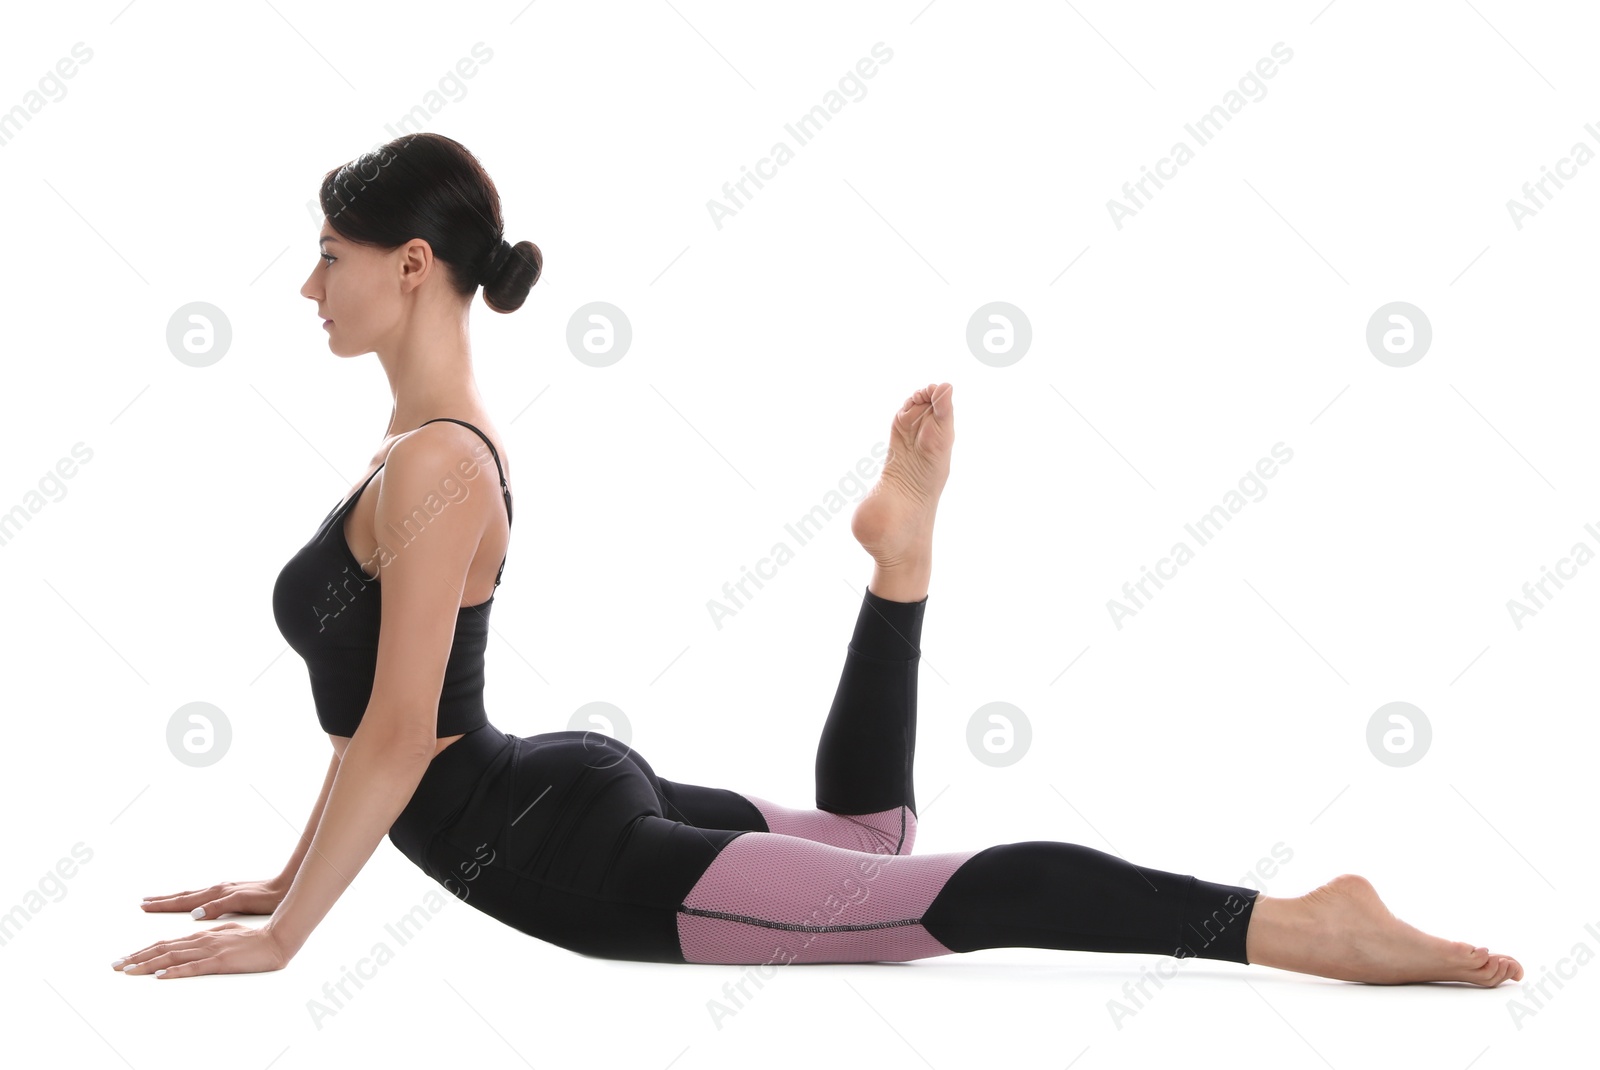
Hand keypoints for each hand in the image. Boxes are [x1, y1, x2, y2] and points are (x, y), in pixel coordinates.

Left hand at [112, 921, 289, 978]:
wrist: (277, 939)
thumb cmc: (256, 938)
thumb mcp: (229, 932)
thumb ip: (210, 933)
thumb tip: (193, 933)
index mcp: (203, 934)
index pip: (167, 943)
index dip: (144, 950)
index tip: (126, 958)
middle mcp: (201, 939)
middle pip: (163, 948)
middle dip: (136, 957)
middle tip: (115, 965)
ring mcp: (210, 950)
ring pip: (172, 957)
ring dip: (147, 964)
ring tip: (128, 971)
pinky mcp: (219, 961)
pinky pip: (192, 968)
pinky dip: (174, 971)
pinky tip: (160, 975)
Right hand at [140, 878, 286, 919]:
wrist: (283, 889)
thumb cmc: (264, 898)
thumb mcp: (241, 902)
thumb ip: (217, 907)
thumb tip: (193, 914)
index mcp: (215, 894)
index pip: (183, 901)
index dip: (163, 905)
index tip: (144, 905)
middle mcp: (216, 891)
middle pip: (183, 896)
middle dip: (163, 901)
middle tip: (143, 902)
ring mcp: (222, 892)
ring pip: (192, 896)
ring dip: (174, 899)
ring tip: (159, 901)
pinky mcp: (229, 895)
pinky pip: (202, 897)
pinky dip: (190, 900)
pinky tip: (190, 903)